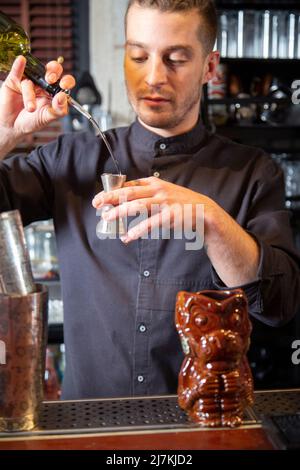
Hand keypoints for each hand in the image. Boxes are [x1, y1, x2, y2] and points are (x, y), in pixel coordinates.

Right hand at [0, 56, 74, 138]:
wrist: (13, 126)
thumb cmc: (31, 121)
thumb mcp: (47, 118)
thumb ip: (58, 110)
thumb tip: (62, 97)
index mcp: (54, 92)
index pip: (64, 82)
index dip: (67, 81)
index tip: (64, 85)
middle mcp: (43, 84)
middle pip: (52, 71)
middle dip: (53, 72)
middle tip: (50, 80)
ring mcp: (29, 81)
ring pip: (33, 78)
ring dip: (31, 92)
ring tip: (30, 108)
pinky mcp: (14, 81)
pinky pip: (17, 71)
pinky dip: (19, 66)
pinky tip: (22, 61)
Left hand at [92, 176, 210, 242]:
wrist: (204, 212)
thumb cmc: (180, 204)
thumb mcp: (163, 193)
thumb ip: (146, 196)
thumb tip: (124, 202)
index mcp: (154, 184)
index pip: (129, 185)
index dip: (112, 191)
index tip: (100, 198)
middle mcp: (158, 190)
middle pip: (128, 193)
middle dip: (110, 198)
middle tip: (96, 204)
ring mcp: (164, 202)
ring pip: (136, 206)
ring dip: (119, 212)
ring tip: (107, 218)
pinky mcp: (170, 216)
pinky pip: (150, 223)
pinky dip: (137, 230)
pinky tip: (128, 237)